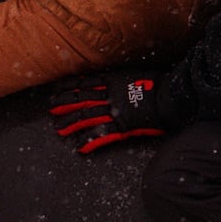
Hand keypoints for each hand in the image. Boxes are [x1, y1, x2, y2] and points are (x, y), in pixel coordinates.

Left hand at [49, 71, 183, 153]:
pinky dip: (91, 142)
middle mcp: (110, 96)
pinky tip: (80, 148)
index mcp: (112, 81)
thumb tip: (110, 79)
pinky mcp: (122, 127)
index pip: (85, 83)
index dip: (69, 86)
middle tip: (50, 108)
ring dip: (71, 124)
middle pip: (81, 99)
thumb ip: (120, 77)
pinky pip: (103, 135)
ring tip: (59, 129)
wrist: (170, 97)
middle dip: (64, 104)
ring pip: (87, 117)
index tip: (57, 88)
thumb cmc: (157, 83)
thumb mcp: (135, 73)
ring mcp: (114, 112)